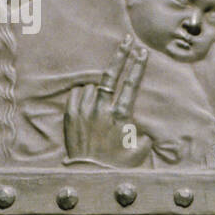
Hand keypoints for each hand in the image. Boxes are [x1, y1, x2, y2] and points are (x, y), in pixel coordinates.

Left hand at [64, 38, 151, 167]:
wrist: (88, 175)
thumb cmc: (117, 164)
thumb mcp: (140, 151)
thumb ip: (145, 134)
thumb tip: (144, 127)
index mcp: (121, 115)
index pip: (132, 84)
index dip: (138, 66)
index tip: (142, 52)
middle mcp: (101, 109)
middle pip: (111, 75)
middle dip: (121, 56)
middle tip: (126, 40)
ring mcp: (84, 111)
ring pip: (92, 87)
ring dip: (98, 89)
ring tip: (102, 100)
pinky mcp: (70, 115)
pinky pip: (77, 94)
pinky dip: (83, 94)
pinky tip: (88, 101)